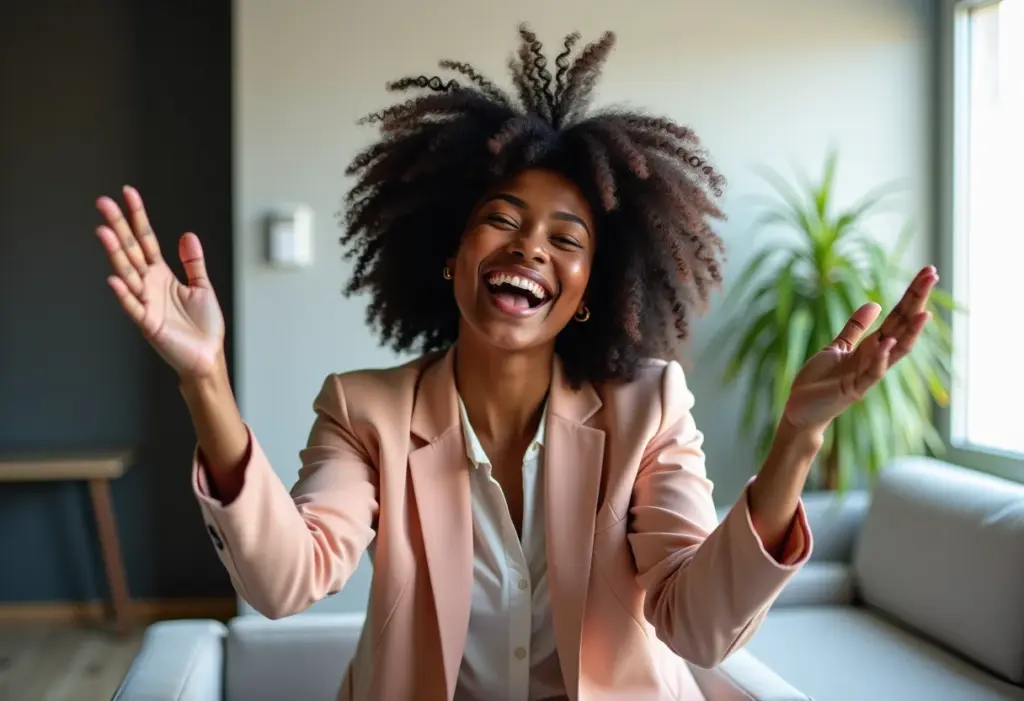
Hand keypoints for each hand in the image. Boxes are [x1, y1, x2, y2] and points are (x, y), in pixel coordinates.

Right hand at [95, 186, 224, 378]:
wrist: (207, 357)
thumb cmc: (203, 327)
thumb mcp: (202, 287)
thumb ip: (193, 262)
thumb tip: (187, 235)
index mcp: (162, 275)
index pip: (146, 240)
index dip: (138, 217)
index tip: (128, 194)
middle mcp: (150, 285)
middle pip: (130, 250)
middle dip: (118, 226)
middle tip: (103, 202)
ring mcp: (146, 302)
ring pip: (127, 273)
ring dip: (115, 253)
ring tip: (104, 231)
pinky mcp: (148, 323)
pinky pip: (133, 306)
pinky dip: (124, 294)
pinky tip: (114, 279)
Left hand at [781, 265, 937, 433]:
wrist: (801, 410)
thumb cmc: (820, 381)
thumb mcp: (837, 347)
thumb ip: (856, 328)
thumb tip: (875, 303)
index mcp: (871, 347)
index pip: (897, 316)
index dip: (911, 295)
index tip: (927, 272)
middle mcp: (875, 359)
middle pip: (902, 326)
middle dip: (916, 301)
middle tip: (932, 275)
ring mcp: (866, 375)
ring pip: (895, 351)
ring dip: (909, 332)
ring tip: (924, 312)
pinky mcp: (853, 389)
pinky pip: (872, 373)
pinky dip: (881, 358)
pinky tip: (889, 342)